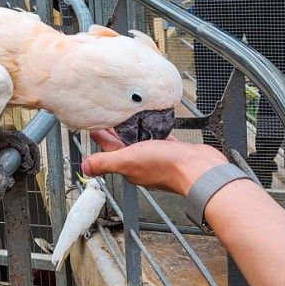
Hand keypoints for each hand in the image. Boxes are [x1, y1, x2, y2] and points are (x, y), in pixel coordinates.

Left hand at [81, 129, 227, 196]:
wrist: (199, 169)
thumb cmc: (166, 166)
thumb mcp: (128, 160)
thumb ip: (106, 162)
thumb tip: (84, 168)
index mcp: (129, 167)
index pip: (109, 151)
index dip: (100, 139)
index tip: (93, 125)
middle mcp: (141, 163)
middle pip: (123, 145)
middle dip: (113, 133)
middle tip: (106, 116)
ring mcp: (157, 157)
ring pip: (140, 141)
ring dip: (132, 130)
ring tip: (126, 116)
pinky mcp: (172, 150)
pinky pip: (159, 138)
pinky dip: (153, 130)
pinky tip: (152, 122)